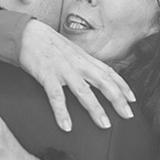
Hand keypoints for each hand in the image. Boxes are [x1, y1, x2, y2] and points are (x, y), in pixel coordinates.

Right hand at [19, 18, 134, 130]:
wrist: (27, 33)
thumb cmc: (48, 43)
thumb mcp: (71, 51)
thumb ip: (83, 64)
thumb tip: (95, 77)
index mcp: (84, 59)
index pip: (109, 72)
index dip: (123, 86)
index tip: (132, 99)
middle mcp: (78, 64)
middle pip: (103, 82)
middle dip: (117, 99)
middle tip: (128, 115)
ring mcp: (63, 70)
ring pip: (84, 91)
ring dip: (95, 109)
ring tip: (104, 124)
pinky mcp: (47, 75)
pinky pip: (56, 96)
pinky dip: (62, 112)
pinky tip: (66, 126)